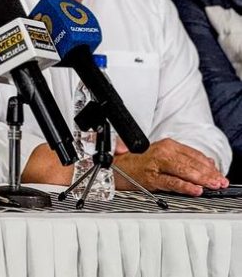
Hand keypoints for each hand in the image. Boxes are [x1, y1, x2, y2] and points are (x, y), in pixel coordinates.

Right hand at [112, 138, 227, 195]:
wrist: (115, 169)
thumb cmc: (138, 162)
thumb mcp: (163, 155)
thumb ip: (184, 158)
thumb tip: (206, 163)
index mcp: (167, 145)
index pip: (195, 154)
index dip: (209, 165)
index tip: (218, 174)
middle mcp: (162, 152)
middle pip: (192, 162)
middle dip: (208, 173)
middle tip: (219, 181)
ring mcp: (156, 164)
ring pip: (184, 171)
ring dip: (201, 179)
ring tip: (212, 186)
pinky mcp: (151, 178)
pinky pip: (172, 182)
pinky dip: (185, 186)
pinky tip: (195, 190)